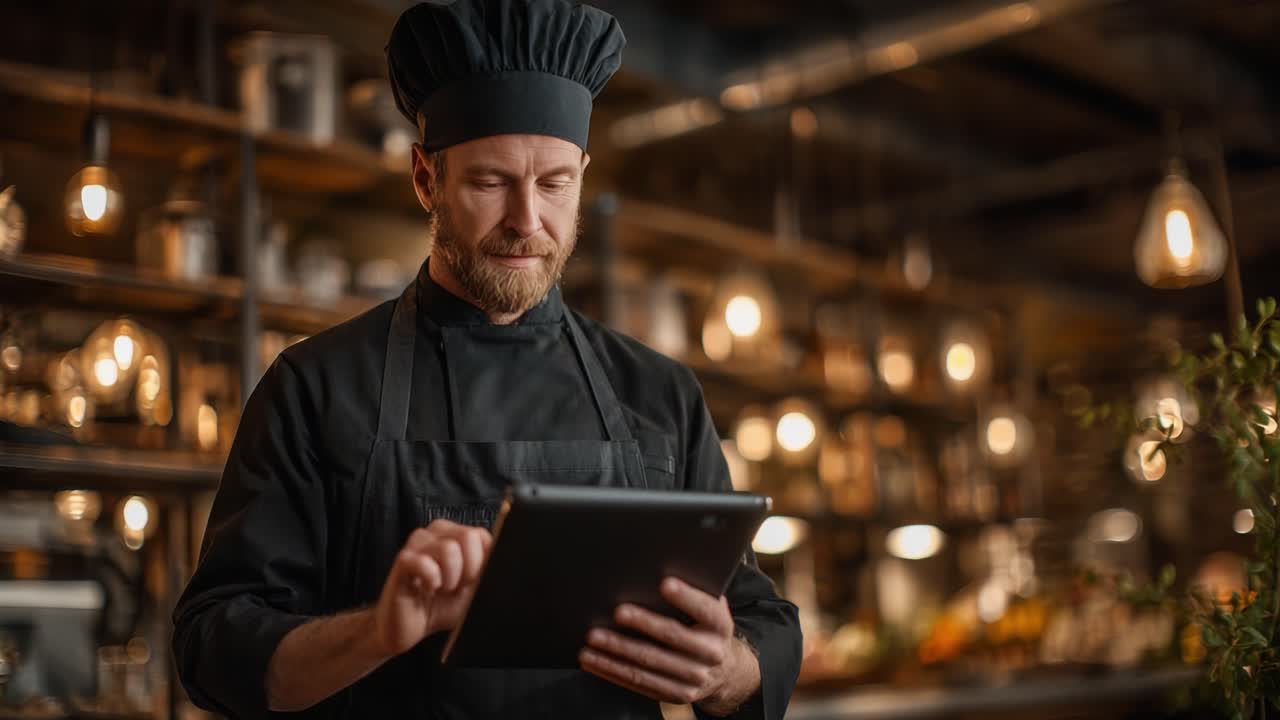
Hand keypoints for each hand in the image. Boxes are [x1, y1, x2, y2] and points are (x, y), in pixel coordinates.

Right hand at [370, 520, 492, 656]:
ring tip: (441, 588)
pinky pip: (425, 563)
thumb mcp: (475, 590)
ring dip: (450, 578)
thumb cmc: (443, 606)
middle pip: (469, 536)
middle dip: (469, 570)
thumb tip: (510, 566)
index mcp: (458, 535)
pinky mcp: (403, 559)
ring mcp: (418, 543)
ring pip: (448, 548)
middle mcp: (438, 532)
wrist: (410, 628)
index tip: (473, 581)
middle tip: (455, 586)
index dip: (483, 562)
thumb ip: (489, 573)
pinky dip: (432, 581)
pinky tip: (427, 589)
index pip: (482, 535)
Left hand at [580, 577, 759, 714]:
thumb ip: (694, 591)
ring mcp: (693, 678)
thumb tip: (659, 566)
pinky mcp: (675, 694)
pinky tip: (593, 660)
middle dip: (642, 623)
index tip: (664, 583)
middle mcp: (710, 653)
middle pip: (671, 637)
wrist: (725, 671)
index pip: (704, 609)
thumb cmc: (706, 626)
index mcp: (720, 625)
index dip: (686, 596)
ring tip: (592, 639)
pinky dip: (613, 671)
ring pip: (649, 664)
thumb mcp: (711, 607)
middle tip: (616, 612)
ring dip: (617, 651)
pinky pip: (639, 683)